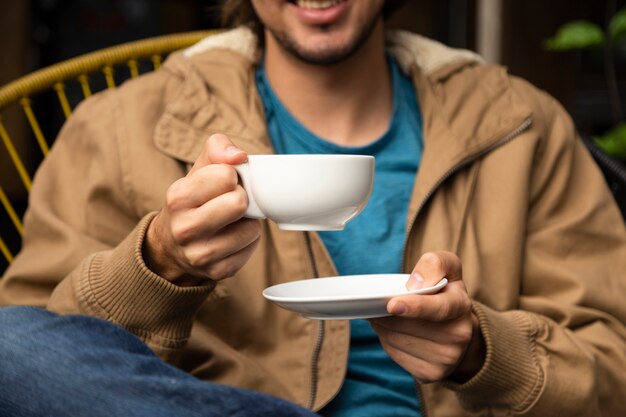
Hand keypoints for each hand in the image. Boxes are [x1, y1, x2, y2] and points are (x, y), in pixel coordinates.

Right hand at [143, 134, 260, 285]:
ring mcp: (200, 255)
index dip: (231, 176)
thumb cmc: (193, 199)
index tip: (222, 184)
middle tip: (231, 202)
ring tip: (232, 221)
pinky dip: (248, 240)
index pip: (226, 176)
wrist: (172, 245)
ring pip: (251, 229)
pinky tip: (232, 237)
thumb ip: (218, 148)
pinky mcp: (218, 272)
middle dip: (241, 198)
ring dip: (248, 221)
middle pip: (239, 203)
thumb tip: (239, 156)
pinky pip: (252, 248)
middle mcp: (184, 229)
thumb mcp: (199, 168)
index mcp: (177, 198)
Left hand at [369, 251, 484, 383]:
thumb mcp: (447, 268)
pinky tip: (391, 331)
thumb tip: (414, 284)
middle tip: (374, 304)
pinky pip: (395, 354)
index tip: (391, 304)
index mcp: (461, 306)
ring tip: (383, 315)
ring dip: (382, 326)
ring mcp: (446, 359)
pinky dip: (387, 340)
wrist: (458, 329)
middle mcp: (459, 336)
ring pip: (397, 340)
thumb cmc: (445, 293)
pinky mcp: (430, 374)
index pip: (439, 308)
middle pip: (408, 326)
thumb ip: (434, 264)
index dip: (415, 307)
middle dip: (386, 314)